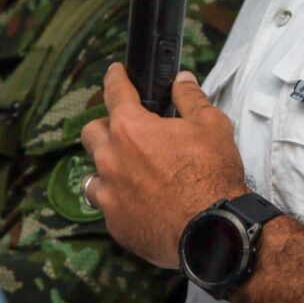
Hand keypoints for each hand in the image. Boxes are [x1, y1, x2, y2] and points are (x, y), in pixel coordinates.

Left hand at [80, 66, 247, 267]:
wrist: (212, 230)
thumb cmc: (211, 175)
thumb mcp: (211, 125)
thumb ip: (190, 98)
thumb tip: (182, 80)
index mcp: (130, 129)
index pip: (115, 92)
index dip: (115, 78)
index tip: (114, 72)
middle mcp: (110, 159)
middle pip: (91, 133)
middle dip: (105, 127)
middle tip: (126, 130)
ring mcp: (109, 195)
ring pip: (93, 175)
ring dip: (107, 169)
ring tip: (128, 172)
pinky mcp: (115, 224)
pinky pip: (108, 207)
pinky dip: (120, 201)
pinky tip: (139, 203)